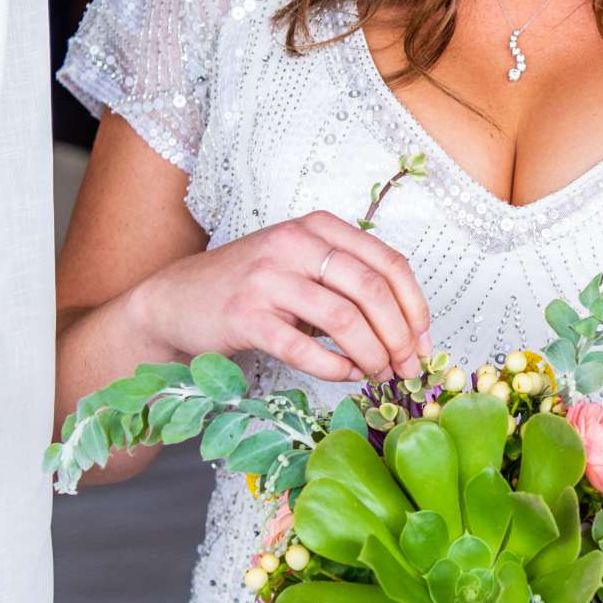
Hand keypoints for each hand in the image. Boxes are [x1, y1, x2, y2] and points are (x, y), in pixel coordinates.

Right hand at [125, 209, 431, 382]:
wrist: (178, 299)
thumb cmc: (252, 286)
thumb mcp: (303, 266)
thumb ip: (349, 283)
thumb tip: (409, 331)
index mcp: (318, 226)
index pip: (388, 262)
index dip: (416, 306)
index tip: (424, 341)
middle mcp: (294, 243)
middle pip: (372, 289)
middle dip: (400, 335)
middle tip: (407, 368)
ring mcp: (268, 278)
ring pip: (344, 318)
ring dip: (371, 354)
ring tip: (378, 375)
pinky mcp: (246, 315)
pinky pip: (304, 349)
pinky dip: (334, 368)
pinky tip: (344, 376)